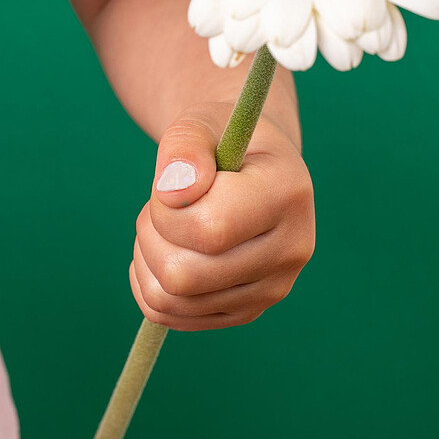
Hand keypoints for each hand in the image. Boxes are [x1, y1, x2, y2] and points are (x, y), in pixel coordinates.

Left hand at [129, 101, 314, 330]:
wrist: (251, 165)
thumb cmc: (221, 139)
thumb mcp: (200, 122)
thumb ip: (185, 145)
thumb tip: (173, 190)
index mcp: (288, 193)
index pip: (210, 229)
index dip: (167, 209)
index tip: (168, 181)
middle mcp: (291, 249)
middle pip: (186, 275)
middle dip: (150, 234)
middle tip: (158, 204)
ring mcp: (273, 288)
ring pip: (173, 299)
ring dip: (146, 257)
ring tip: (162, 223)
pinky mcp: (248, 310)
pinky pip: (173, 316)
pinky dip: (149, 283)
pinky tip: (161, 250)